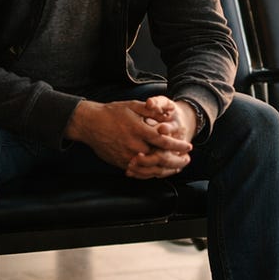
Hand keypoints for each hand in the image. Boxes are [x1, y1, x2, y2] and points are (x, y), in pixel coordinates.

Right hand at [65, 97, 194, 178]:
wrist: (89, 124)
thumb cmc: (112, 113)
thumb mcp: (132, 106)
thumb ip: (151, 110)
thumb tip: (169, 114)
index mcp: (138, 130)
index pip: (163, 141)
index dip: (178, 145)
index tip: (188, 146)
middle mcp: (133, 145)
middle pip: (160, 158)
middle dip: (176, 160)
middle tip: (187, 159)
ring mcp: (126, 156)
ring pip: (151, 168)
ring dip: (167, 169)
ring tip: (178, 167)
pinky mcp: (121, 163)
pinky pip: (139, 172)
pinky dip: (152, 173)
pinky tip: (160, 171)